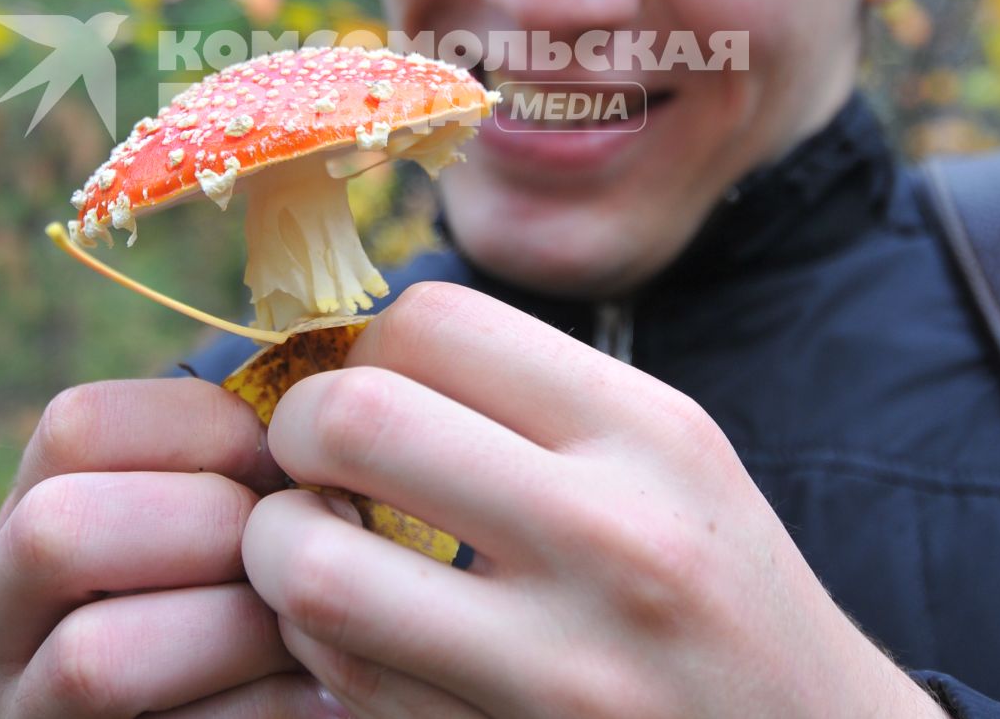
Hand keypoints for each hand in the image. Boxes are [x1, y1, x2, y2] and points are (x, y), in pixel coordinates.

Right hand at [0, 377, 350, 716]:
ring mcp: (22, 716)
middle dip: (210, 527)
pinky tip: (330, 691)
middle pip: (55, 530)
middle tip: (300, 547)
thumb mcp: (221, 524)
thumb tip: (334, 385)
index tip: (286, 462)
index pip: (72, 426)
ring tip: (314, 624)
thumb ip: (242, 467)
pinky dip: (273, 707)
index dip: (200, 424)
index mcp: (22, 524)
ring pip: (96, 657)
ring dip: (238, 628)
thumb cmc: (254, 611)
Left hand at [240, 282, 946, 718]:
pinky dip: (317, 645)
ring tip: (315, 549)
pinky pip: (343, 678)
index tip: (373, 390)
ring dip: (279, 551)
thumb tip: (352, 353)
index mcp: (649, 434)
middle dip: (295, 434)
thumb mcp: (667, 460)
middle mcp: (613, 538)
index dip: (367, 349)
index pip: (433, 321)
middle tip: (313, 465)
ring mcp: (561, 668)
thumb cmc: (720, 592)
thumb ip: (529, 400)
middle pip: (353, 419)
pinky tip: (358, 635)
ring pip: (314, 568)